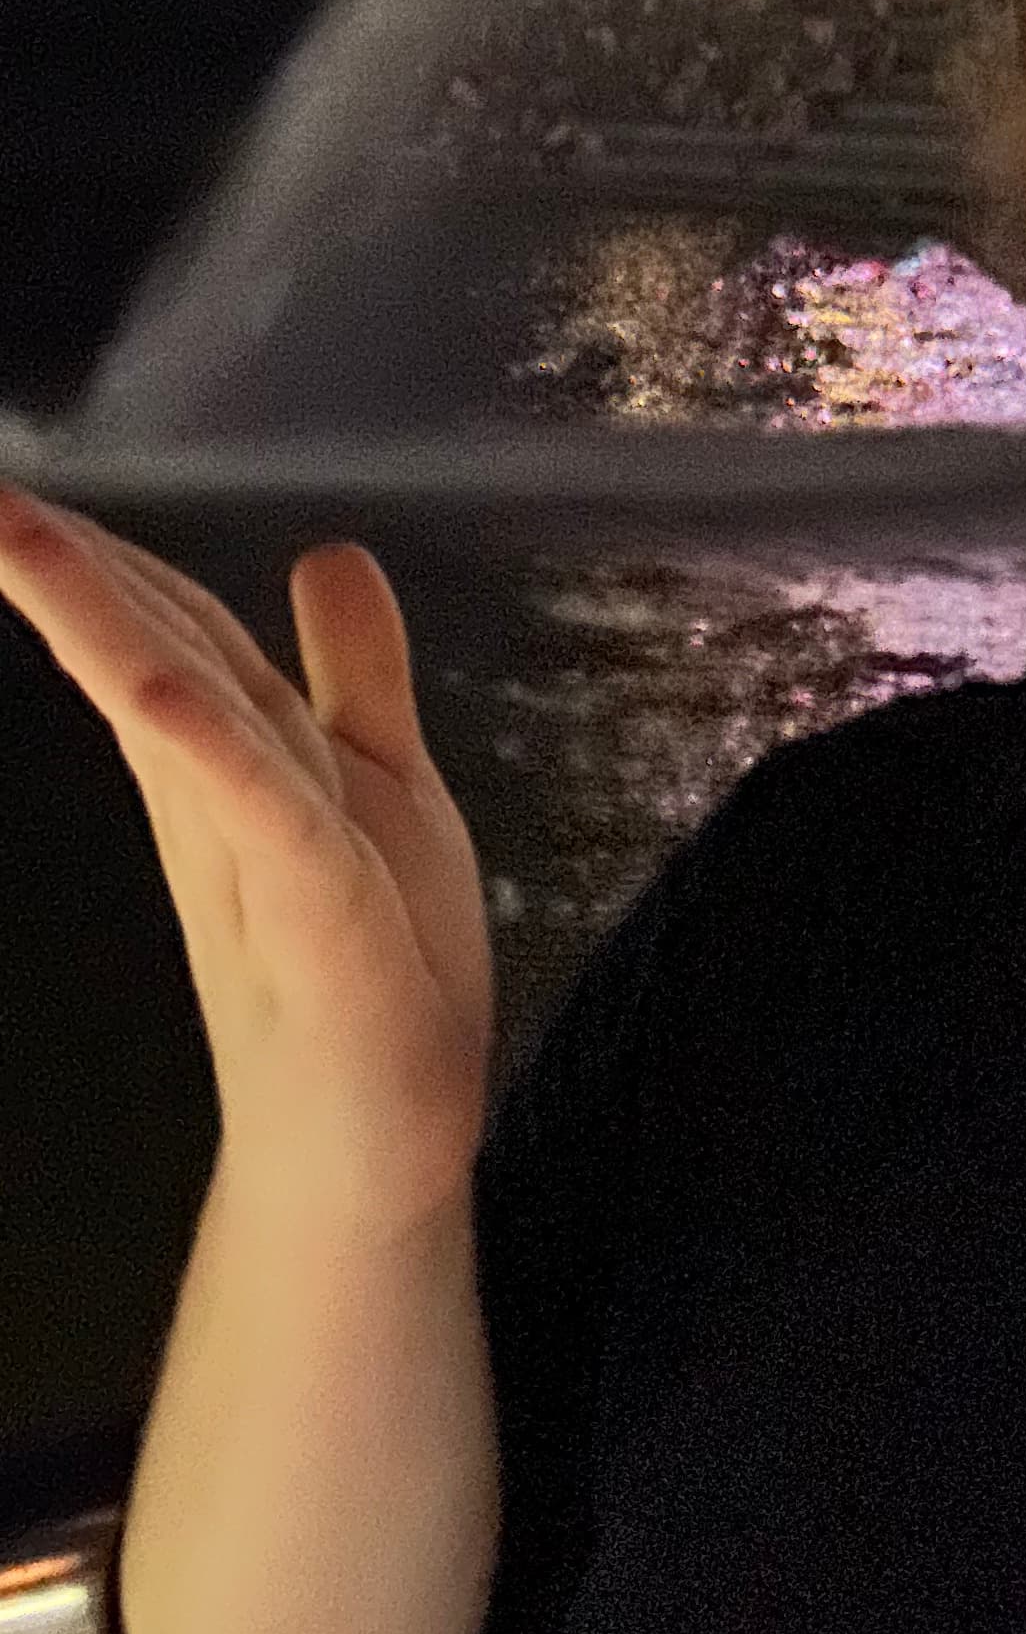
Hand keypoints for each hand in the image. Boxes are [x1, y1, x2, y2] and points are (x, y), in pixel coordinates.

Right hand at [0, 490, 494, 1242]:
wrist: (379, 1147)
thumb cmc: (374, 969)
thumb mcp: (381, 781)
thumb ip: (354, 673)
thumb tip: (326, 549)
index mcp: (232, 757)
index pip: (163, 625)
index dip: (100, 551)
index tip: (15, 486)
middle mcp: (222, 792)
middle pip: (143, 648)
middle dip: (64, 564)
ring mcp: (258, 844)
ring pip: (174, 704)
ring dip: (103, 615)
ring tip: (23, 534)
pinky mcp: (310, 902)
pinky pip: (253, 805)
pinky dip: (201, 740)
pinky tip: (148, 688)